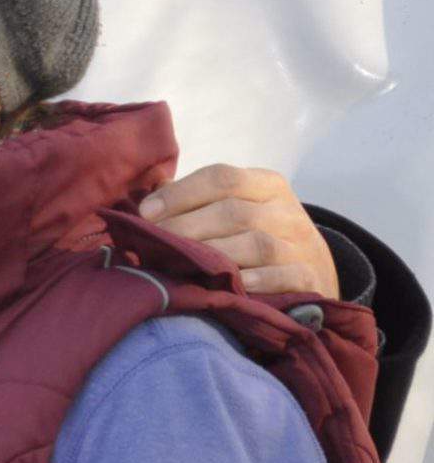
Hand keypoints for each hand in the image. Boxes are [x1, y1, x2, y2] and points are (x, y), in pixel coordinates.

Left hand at [139, 164, 337, 299]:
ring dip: (215, 254)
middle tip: (154, 242)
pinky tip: (234, 284)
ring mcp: (302, 245)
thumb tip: (146, 205)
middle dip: (187, 227)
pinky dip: (259, 280)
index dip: (180, 194)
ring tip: (183, 265)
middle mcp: (287, 211)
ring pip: (257, 244)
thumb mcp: (238, 208)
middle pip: (234, 212)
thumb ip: (197, 201)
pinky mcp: (312, 278)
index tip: (145, 212)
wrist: (316, 270)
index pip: (222, 178)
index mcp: (266, 185)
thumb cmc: (258, 235)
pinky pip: (285, 276)